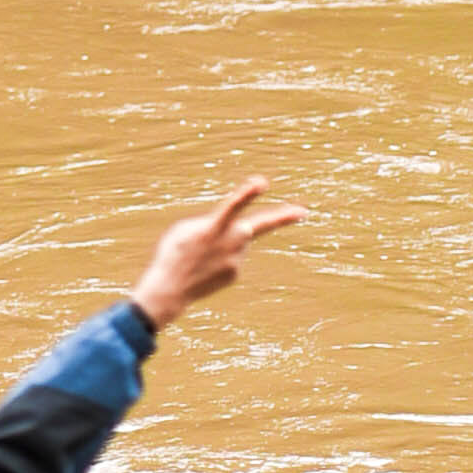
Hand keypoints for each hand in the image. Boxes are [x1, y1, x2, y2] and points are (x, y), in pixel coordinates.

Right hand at [128, 174, 302, 329]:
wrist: (170, 289)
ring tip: (202, 255)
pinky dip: (221, 257)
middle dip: (283, 218)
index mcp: (213, 228)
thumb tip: (234, 229)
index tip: (262, 183)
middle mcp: (229, 244)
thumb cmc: (173, 252)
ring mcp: (236, 260)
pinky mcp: (236, 273)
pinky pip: (233, 258)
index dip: (247, 193)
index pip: (233, 206)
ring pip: (238, 242)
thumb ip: (211, 223)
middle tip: (303, 212)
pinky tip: (205, 267)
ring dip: (224, 242)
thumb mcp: (186, 229)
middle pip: (260, 225)